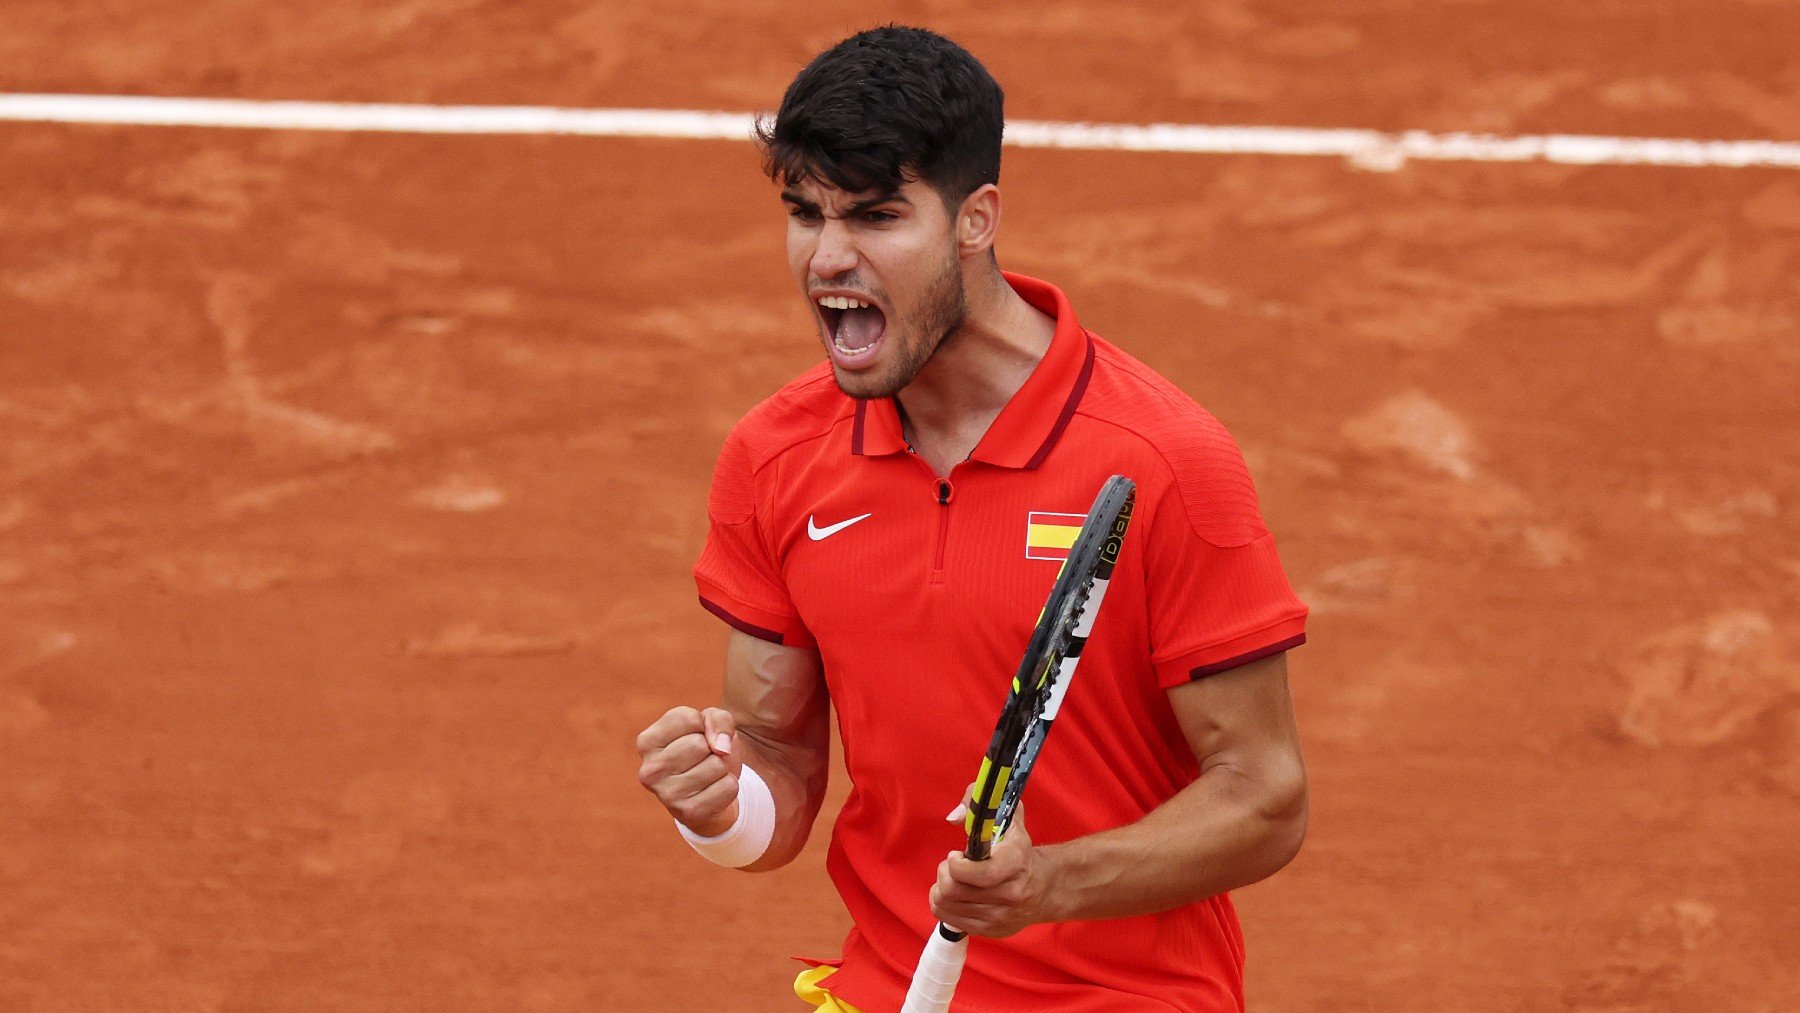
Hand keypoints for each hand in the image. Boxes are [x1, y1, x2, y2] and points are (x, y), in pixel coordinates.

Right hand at [635, 706, 740, 836]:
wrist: (710, 795)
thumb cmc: (705, 752)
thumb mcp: (710, 723)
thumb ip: (718, 719)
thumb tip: (721, 748)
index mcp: (647, 742)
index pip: (688, 719)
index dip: (703, 725)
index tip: (697, 736)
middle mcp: (649, 771)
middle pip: (699, 744)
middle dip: (712, 748)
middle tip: (703, 760)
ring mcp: (667, 795)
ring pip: (715, 765)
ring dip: (721, 767)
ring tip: (708, 775)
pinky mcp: (689, 813)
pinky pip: (728, 786)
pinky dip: (729, 785)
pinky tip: (713, 790)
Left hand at [930, 795, 1057, 937]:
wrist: (1044, 887)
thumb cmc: (1019, 849)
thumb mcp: (1008, 816)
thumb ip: (978, 804)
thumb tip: (954, 816)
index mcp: (1016, 863)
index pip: (979, 874)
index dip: (956, 865)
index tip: (956, 855)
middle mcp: (1010, 894)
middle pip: (953, 890)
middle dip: (943, 873)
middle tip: (952, 865)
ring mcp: (999, 917)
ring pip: (946, 905)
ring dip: (941, 888)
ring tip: (953, 878)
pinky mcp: (990, 931)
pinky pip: (949, 919)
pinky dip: (945, 904)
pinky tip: (957, 893)